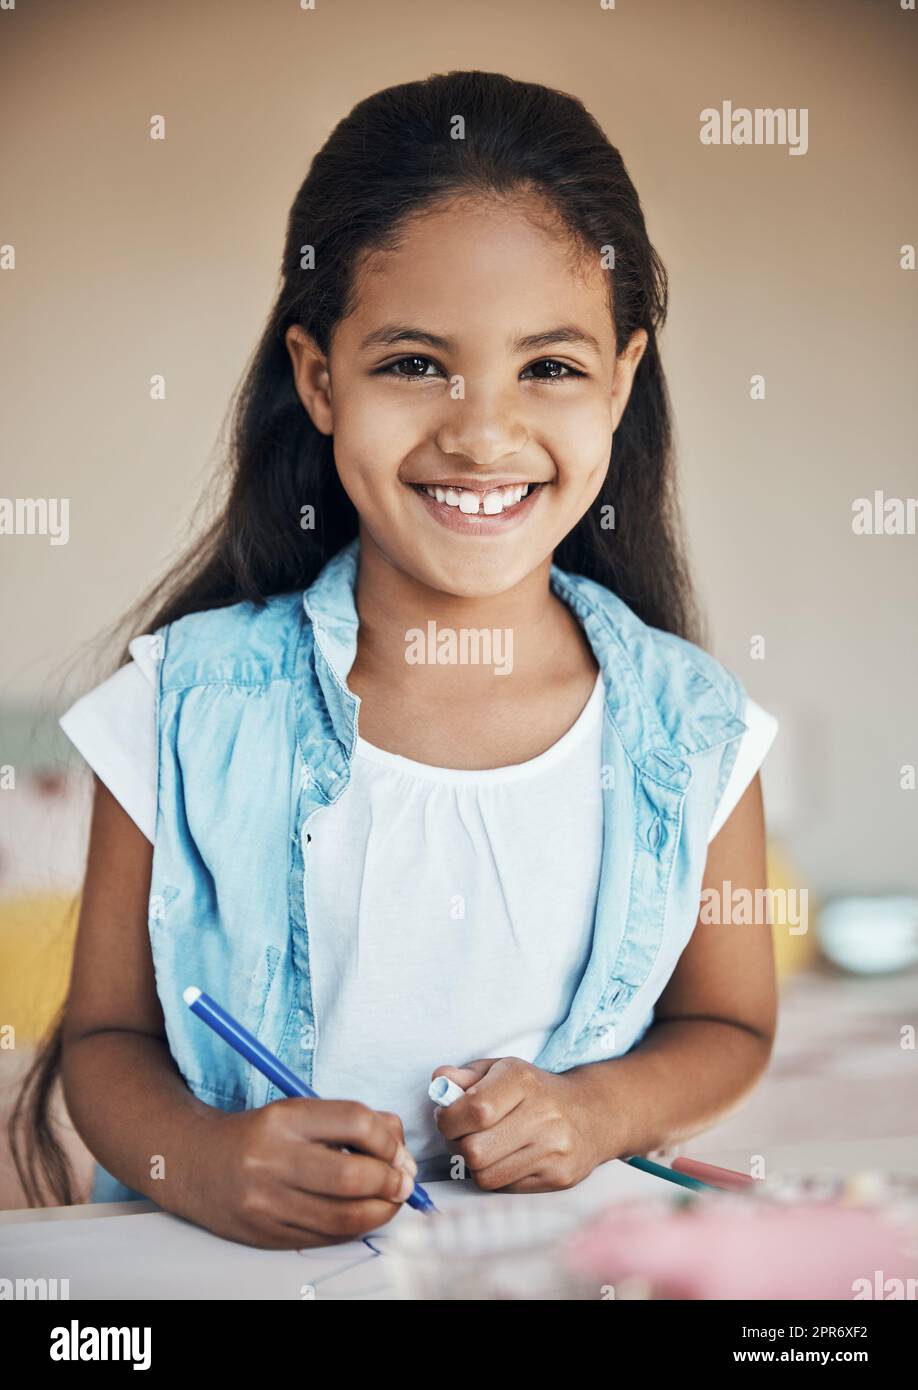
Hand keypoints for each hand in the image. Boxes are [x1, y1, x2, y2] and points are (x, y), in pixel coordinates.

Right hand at [188, 1098, 417, 1248]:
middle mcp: (273, 1160)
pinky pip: (326, 1238)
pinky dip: (355, 1228)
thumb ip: (351, 1121)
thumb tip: (399, 1145)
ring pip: (344, 1216)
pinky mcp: (267, 1234)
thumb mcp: (298, 1111)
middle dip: (392, 1181)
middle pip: (353, 1176)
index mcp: (285, 1118)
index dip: (389, 1138)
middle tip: (404, 1180)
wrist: (196, 1164)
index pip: (356, 1122)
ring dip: (382, 1210)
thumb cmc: (258, 1135)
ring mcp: (268, 1202)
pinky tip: (362, 1215)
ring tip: (391, 1199)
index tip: (397, 1148)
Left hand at [430, 1057, 601, 1192]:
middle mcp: (543, 1115)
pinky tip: (505, 1159)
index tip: (448, 1117)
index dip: (449, 1119)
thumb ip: (465, 1076)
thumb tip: (439, 1080)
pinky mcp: (559, 1178)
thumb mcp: (500, 1071)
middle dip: (457, 1145)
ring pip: (485, 1176)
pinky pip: (505, 1189)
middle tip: (463, 1135)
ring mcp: (554, 1150)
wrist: (591, 1114)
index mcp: (523, 1080)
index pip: (474, 1110)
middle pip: (474, 1150)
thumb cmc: (534, 1091)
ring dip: (474, 1165)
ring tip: (484, 1147)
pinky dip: (496, 1176)